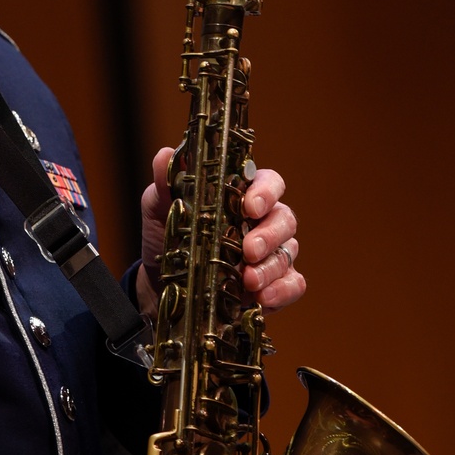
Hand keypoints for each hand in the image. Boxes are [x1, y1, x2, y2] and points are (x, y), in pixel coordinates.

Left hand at [137, 146, 305, 317]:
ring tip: (248, 281)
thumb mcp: (160, 211)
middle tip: (248, 250)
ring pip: (288, 253)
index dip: (266, 192)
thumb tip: (165, 155)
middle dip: (269, 235)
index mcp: (242, 197)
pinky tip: (262, 298)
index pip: (269, 183)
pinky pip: (294, 285)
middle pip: (284, 218)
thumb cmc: (168, 240)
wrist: (163, 287)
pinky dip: (282, 291)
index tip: (250, 206)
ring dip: (270, 268)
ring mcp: (272, 254)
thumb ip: (166, 184)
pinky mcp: (275, 285)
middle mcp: (263, 222)